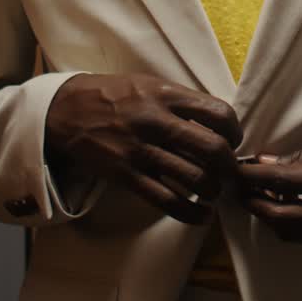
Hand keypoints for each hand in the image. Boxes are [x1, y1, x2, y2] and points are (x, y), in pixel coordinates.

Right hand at [45, 73, 242, 223]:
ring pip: (194, 179)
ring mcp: (141, 151)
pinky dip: (190, 213)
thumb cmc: (115, 95)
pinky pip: (166, 200)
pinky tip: (201, 216)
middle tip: (229, 172)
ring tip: (213, 191)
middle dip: (229, 166)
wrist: (67, 110)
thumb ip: (181, 101)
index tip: (232, 140)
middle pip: (212, 149)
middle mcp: (157, 122)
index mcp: (167, 95)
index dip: (234, 131)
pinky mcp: (127, 175)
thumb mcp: (150, 84)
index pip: (219, 114)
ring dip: (213, 190)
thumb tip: (217, 121)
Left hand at [236, 129, 301, 246]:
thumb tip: (272, 163)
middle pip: (280, 218)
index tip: (235, 170)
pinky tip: (288, 206)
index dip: (252, 178)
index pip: (281, 183)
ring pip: (293, 234)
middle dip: (254, 204)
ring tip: (260, 196)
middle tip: (239, 189)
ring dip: (271, 218)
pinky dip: (293, 225)